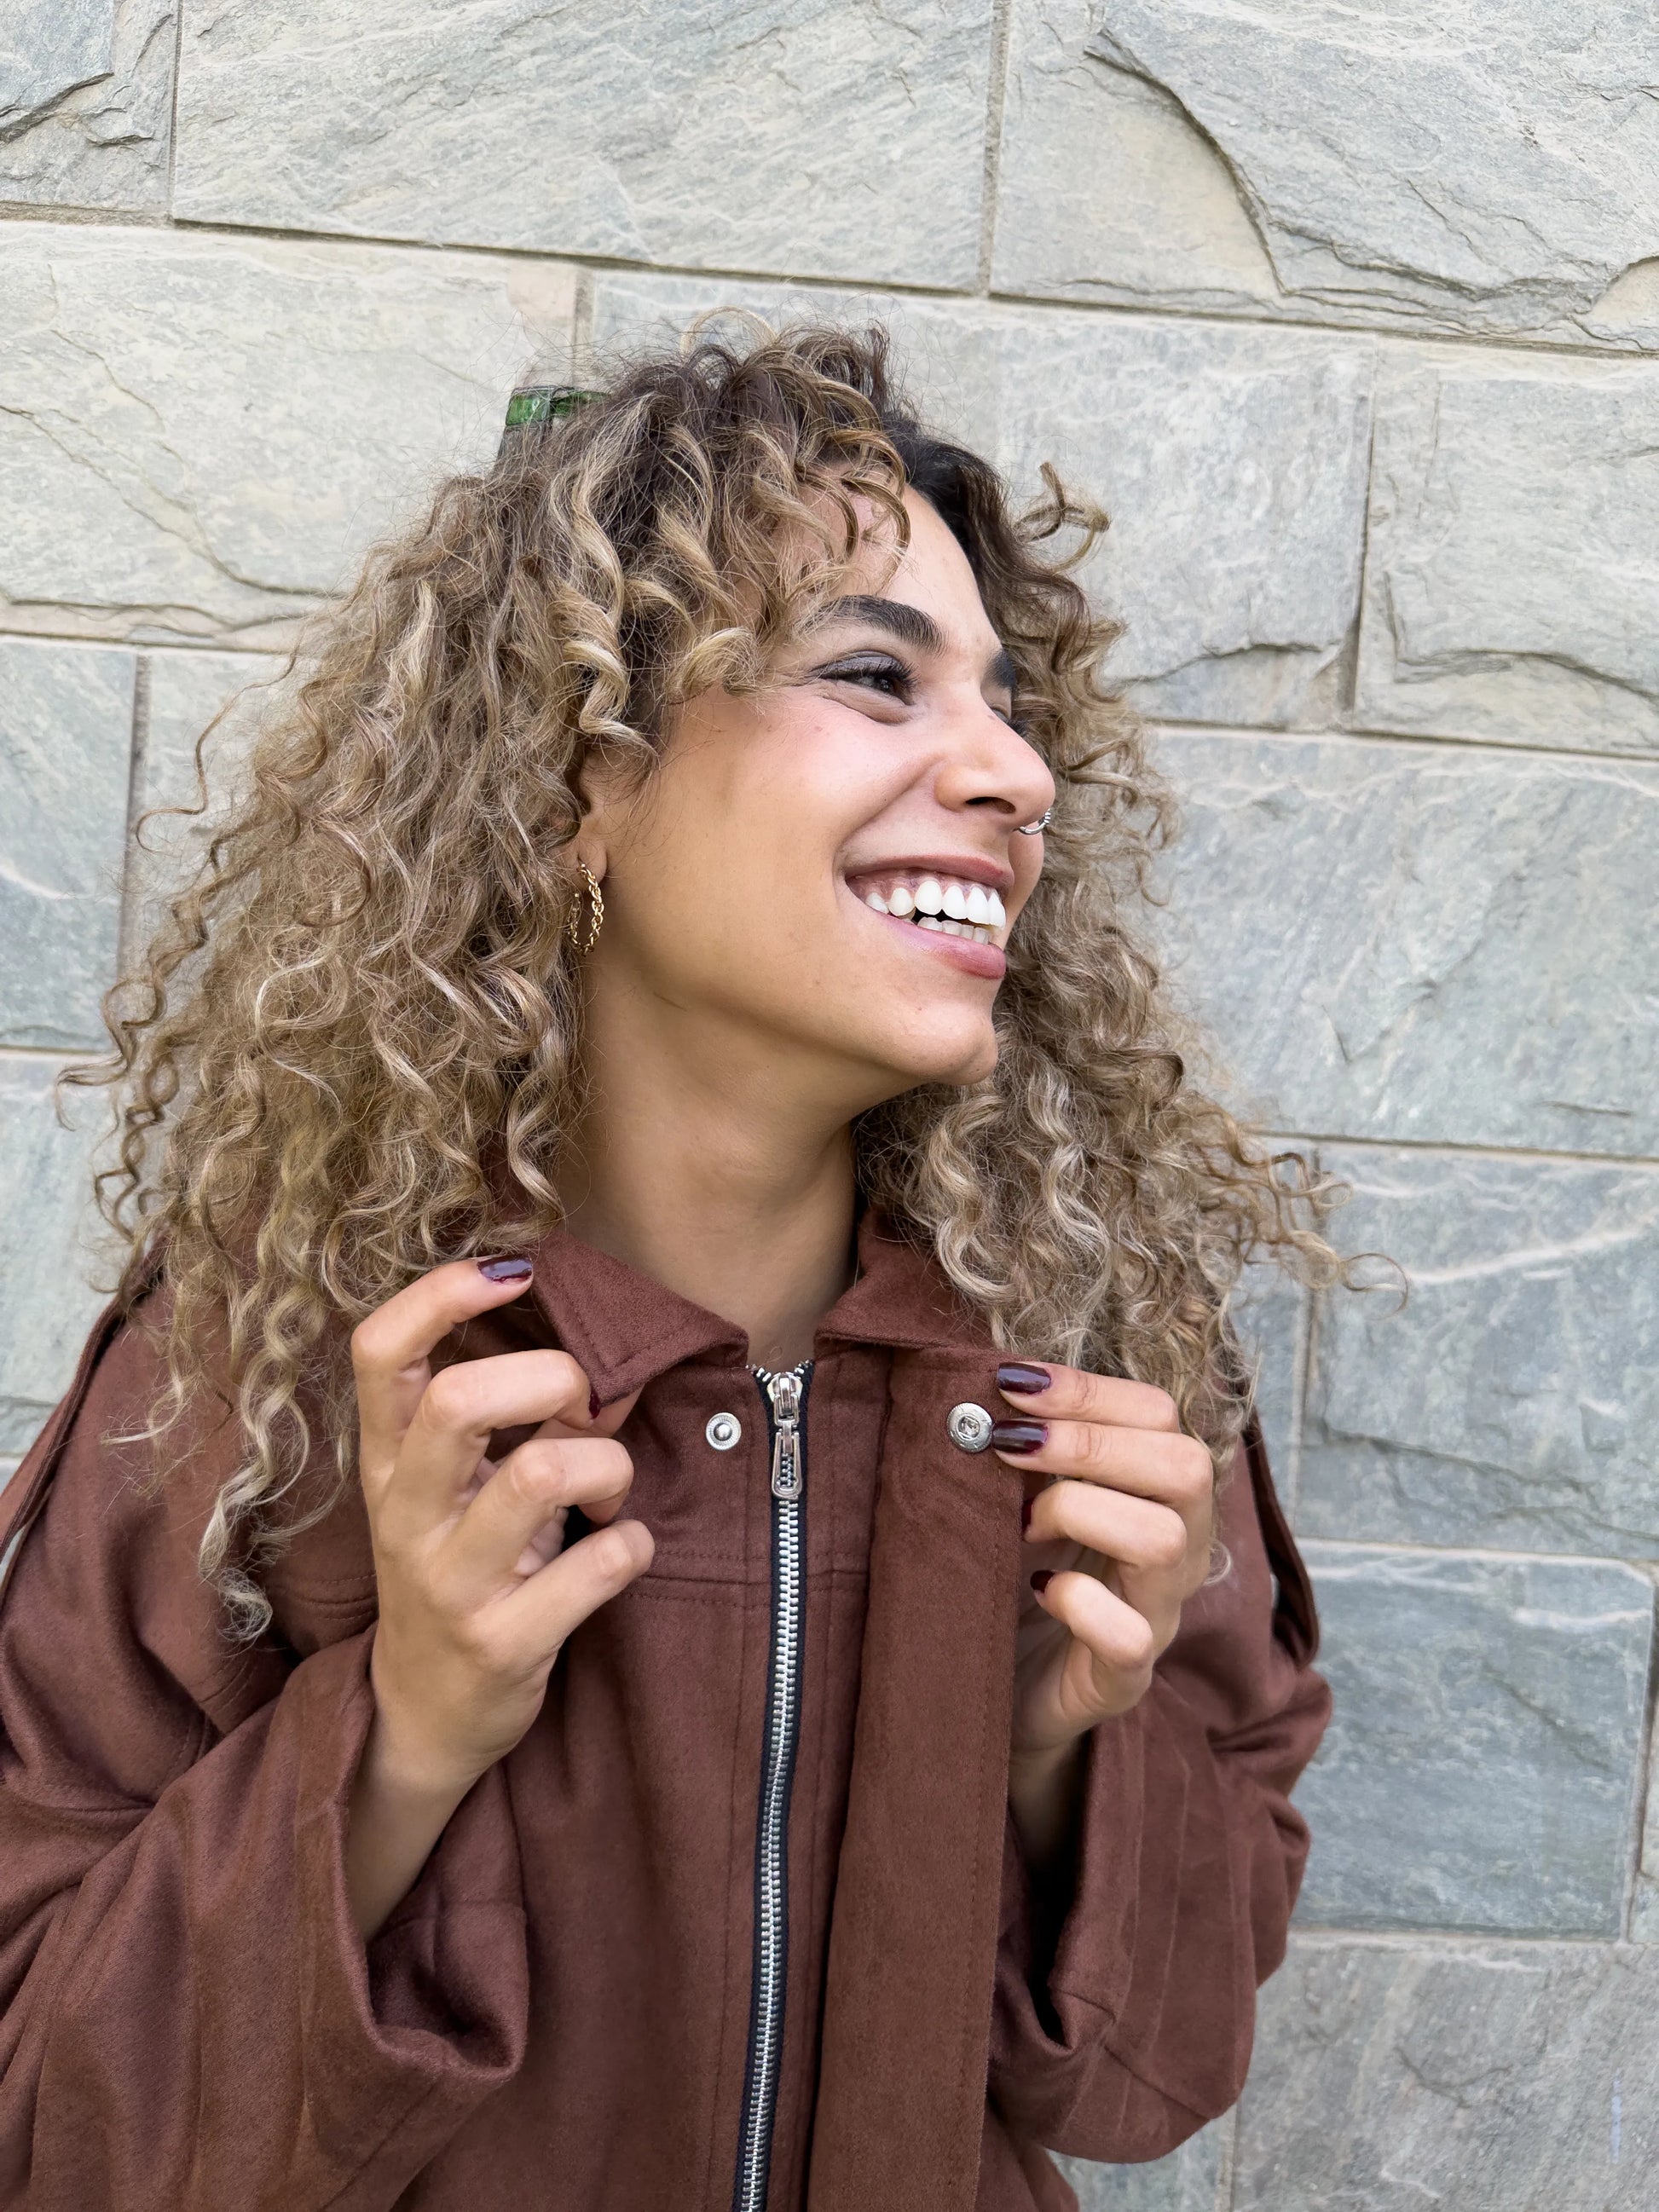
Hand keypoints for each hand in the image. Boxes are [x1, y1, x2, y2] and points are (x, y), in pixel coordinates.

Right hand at [350, 1256, 651, 1803]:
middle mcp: (406, 1516)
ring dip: (605, 1464)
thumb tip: (605, 1377)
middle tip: (584, 1408)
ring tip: (609, 1491)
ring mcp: (450, 1583)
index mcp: (386, 1463)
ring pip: (538, 1473)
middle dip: (550, 1378)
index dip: (442, 1294)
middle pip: (458, 1399)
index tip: (512, 1273)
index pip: (378, 1351)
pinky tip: (622, 1549)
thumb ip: (514, 1422)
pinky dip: (632, 1544)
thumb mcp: (455, 1491)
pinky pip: (597, 1565)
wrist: (425, 1717)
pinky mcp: (503, 1644)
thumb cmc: (456, 1570)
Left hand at [993, 1362, 1213, 1859]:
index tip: (1009, 1383)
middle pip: (1185, 1466)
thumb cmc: (1015, 1574)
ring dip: (1079, 1510)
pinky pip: (1130, 1635)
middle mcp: (1179, 1546)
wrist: (1003, 1688)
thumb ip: (1021, 1447)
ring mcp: (1160, 1612)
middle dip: (1088, 1441)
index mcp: (1156, 1489)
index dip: (1087, 1389)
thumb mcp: (1023, 1497)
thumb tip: (973, 1391)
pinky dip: (1079, 1602)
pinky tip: (1038, 1589)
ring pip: (1167, 1539)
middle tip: (1009, 1444)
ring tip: (1021, 1523)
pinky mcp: (1126, 1674)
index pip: (1159, 1414)